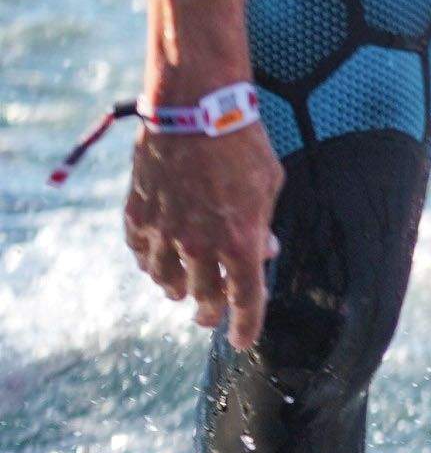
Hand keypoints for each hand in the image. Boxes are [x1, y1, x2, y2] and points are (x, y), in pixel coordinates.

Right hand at [126, 126, 281, 346]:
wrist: (195, 111)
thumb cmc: (243, 145)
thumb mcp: (270, 187)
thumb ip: (264, 225)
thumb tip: (265, 252)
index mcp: (240, 242)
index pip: (246, 300)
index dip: (245, 326)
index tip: (242, 342)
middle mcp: (199, 246)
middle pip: (204, 297)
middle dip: (211, 311)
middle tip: (211, 316)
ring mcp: (164, 233)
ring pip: (167, 283)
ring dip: (178, 291)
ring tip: (182, 292)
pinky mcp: (137, 216)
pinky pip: (141, 254)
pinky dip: (150, 264)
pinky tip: (156, 264)